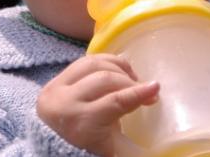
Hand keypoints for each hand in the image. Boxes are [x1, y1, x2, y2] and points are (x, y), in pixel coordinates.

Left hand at [36, 54, 159, 155]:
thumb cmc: (88, 150)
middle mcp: (63, 103)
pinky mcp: (54, 79)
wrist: (53, 147)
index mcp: (79, 124)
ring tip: (133, 79)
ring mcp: (56, 88)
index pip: (114, 101)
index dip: (137, 93)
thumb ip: (127, 119)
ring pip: (94, 64)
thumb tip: (153, 96)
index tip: (155, 88)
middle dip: (131, 82)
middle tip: (149, 90)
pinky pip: (83, 62)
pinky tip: (118, 69)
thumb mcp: (110, 145)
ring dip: (118, 68)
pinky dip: (104, 62)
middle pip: (104, 79)